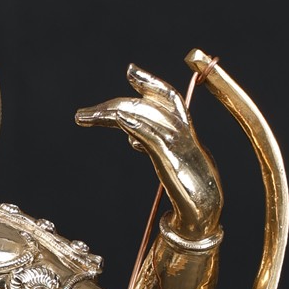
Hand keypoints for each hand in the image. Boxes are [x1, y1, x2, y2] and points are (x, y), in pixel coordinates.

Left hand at [74, 64, 221, 237]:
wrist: (205, 218)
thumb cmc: (188, 194)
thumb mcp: (169, 164)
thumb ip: (153, 146)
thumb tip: (132, 138)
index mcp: (184, 133)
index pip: (168, 99)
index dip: (151, 83)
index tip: (131, 71)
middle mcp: (182, 135)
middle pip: (148, 106)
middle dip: (114, 104)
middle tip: (83, 115)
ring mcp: (177, 147)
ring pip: (144, 118)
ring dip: (111, 114)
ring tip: (84, 118)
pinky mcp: (170, 162)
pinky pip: (150, 136)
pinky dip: (132, 125)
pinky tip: (116, 121)